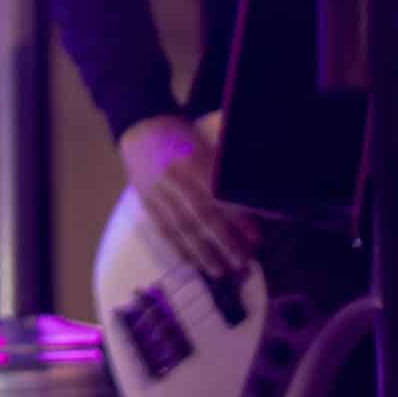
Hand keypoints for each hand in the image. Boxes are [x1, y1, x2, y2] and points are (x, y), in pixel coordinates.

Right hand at [120, 113, 258, 277]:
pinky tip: (191, 261)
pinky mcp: (145, 199)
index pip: (220, 195)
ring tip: (219, 271)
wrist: (140, 125)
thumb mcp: (207, 142)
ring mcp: (157, 190)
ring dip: (201, 252)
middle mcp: (175, 177)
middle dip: (224, 241)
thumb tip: (256, 196)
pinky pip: (162, 226)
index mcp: (193, 158)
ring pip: (181, 225)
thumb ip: (226, 169)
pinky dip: (177, 246)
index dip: (239, 218)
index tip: (257, 237)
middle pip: (201, 214)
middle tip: (242, 262)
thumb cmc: (183, 133)